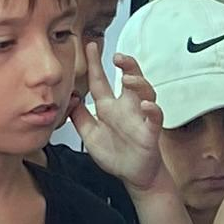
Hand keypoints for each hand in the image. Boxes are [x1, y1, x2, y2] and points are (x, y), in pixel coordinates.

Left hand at [74, 58, 169, 189]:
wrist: (134, 177)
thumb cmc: (116, 156)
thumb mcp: (89, 136)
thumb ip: (79, 118)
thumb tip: (69, 99)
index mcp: (110, 108)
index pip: (101, 81)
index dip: (95, 64)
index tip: (89, 46)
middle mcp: (126, 109)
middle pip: (130, 79)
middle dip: (127, 65)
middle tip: (118, 57)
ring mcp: (140, 118)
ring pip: (145, 92)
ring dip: (138, 82)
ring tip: (128, 78)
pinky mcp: (151, 132)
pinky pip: (155, 117)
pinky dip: (152, 109)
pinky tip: (145, 105)